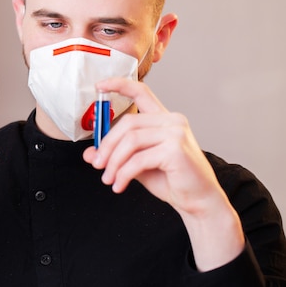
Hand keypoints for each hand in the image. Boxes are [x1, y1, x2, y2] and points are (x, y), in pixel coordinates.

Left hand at [82, 77, 243, 269]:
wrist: (198, 201)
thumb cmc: (171, 180)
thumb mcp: (137, 164)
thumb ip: (116, 155)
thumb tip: (89, 154)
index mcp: (164, 118)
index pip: (141, 92)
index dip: (119, 85)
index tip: (99, 86)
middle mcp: (172, 120)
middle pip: (128, 123)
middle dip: (107, 145)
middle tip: (97, 164)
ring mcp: (176, 133)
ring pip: (130, 141)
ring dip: (114, 162)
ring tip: (108, 179)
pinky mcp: (175, 150)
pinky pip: (138, 159)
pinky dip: (124, 174)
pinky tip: (119, 185)